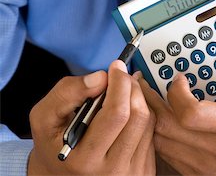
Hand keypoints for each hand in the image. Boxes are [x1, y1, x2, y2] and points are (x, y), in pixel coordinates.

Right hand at [28, 60, 155, 174]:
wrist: (61, 174)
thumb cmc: (54, 144)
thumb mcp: (45, 116)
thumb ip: (67, 93)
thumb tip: (101, 78)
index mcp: (86, 160)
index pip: (116, 114)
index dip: (119, 83)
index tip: (116, 67)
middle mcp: (113, 171)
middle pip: (138, 115)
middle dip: (131, 86)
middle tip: (119, 75)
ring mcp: (132, 174)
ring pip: (148, 121)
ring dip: (138, 97)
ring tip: (122, 90)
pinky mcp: (144, 171)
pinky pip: (152, 132)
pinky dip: (142, 111)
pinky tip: (128, 107)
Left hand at [139, 35, 215, 175]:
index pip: (189, 113)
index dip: (175, 92)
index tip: (178, 78)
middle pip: (166, 127)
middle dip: (149, 100)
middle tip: (146, 81)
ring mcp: (211, 166)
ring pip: (164, 144)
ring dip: (153, 120)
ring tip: (152, 99)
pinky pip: (172, 160)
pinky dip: (163, 139)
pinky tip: (167, 124)